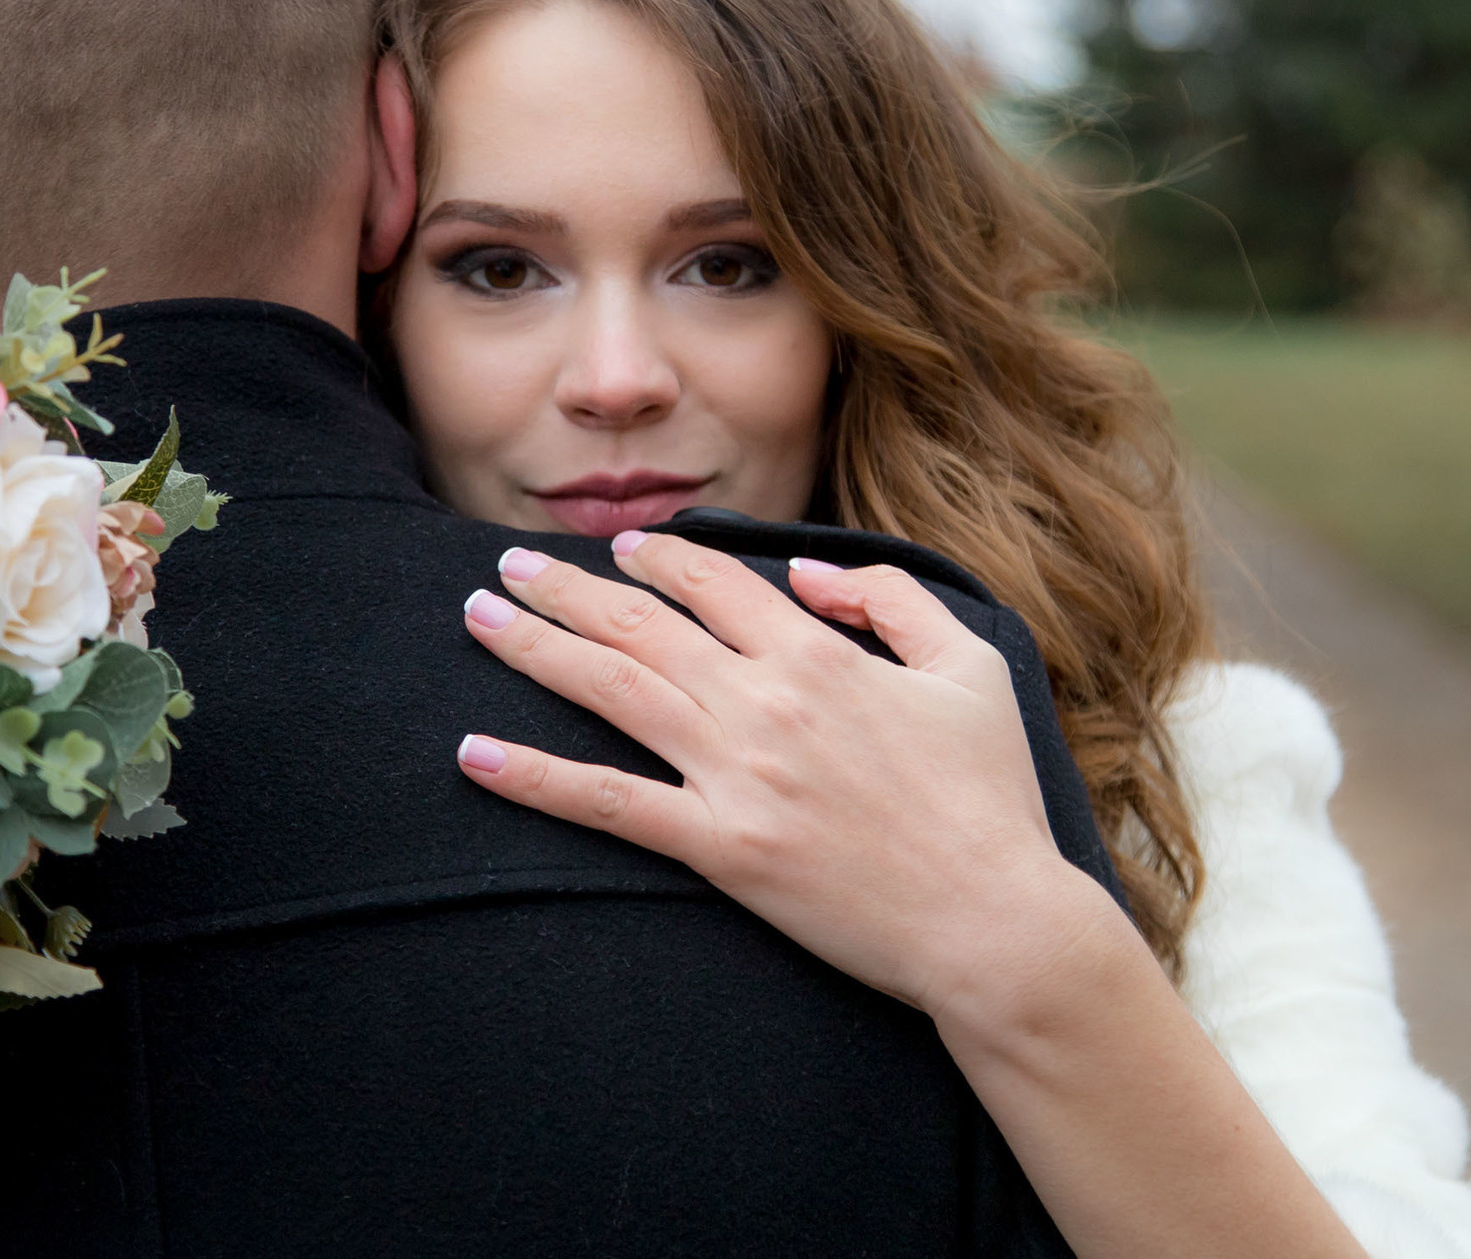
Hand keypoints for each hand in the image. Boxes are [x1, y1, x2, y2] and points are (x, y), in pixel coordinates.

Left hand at [455, 529, 1112, 1016]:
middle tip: (510, 566)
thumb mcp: (971, 668)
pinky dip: (536, 778)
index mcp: (819, 654)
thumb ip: (894, 601)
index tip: (619, 549)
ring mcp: (735, 776)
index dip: (659, 558)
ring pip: (611, 690)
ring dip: (535, 646)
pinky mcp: (721, 849)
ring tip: (478, 617)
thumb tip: (809, 574)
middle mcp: (763, 702)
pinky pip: (610, 805)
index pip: (714, 582)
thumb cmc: (990, 798)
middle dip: (566, 587)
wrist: (994, 921)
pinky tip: (475, 755)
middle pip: (641, 623)